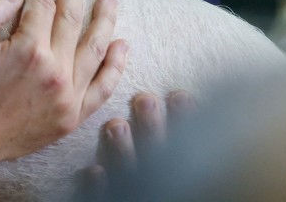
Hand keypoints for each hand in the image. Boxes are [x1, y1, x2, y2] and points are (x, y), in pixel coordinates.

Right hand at [0, 0, 127, 190]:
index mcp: (28, 51)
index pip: (42, 6)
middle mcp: (55, 71)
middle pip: (71, 19)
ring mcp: (68, 96)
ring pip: (94, 48)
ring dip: (104, 19)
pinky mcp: (73, 116)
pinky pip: (102, 87)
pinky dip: (115, 65)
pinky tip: (122, 45)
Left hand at [76, 90, 194, 200]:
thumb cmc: (176, 185)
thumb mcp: (192, 170)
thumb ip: (193, 148)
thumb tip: (192, 102)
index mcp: (183, 173)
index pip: (186, 145)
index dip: (185, 120)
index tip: (178, 95)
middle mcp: (160, 183)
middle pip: (157, 154)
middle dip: (151, 126)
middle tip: (144, 99)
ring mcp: (137, 195)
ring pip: (130, 174)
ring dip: (123, 150)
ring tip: (115, 125)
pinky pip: (105, 200)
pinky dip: (98, 187)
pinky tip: (92, 171)